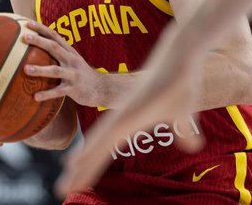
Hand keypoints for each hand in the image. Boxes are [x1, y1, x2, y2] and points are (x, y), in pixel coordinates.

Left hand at [22, 21, 106, 107]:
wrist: (103, 88)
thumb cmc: (82, 74)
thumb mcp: (73, 60)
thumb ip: (59, 54)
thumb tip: (40, 47)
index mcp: (69, 52)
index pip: (55, 36)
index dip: (41, 28)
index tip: (27, 23)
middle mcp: (71, 60)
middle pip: (54, 47)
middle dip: (39, 41)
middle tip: (24, 37)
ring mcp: (73, 74)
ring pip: (55, 70)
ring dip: (40, 69)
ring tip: (25, 69)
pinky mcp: (74, 89)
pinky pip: (59, 91)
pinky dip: (47, 94)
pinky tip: (35, 97)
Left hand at [54, 24, 202, 196]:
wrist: (181, 61)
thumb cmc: (180, 86)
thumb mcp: (184, 119)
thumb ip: (184, 134)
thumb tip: (192, 147)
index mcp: (125, 124)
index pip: (103, 150)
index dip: (89, 167)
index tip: (76, 182)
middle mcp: (117, 121)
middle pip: (93, 151)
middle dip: (78, 172)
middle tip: (60, 190)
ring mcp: (121, 117)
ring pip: (95, 147)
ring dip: (79, 168)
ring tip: (63, 185)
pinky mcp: (127, 114)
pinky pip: (106, 138)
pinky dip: (90, 151)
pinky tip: (75, 162)